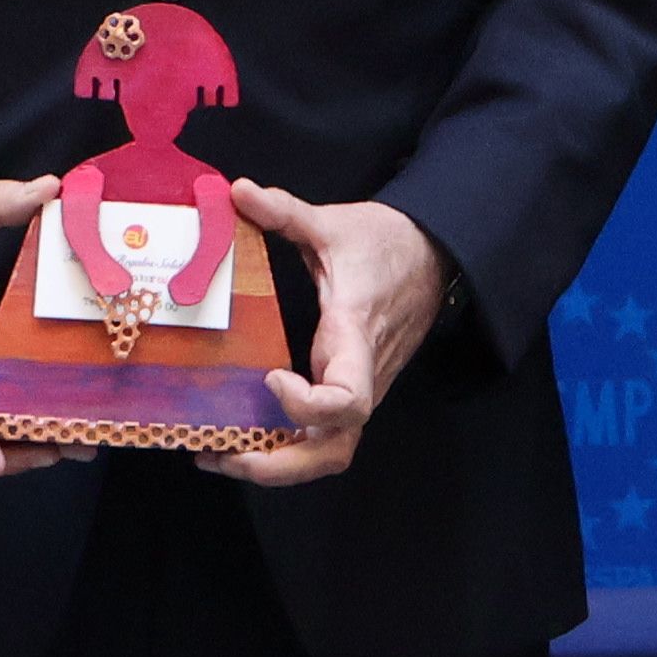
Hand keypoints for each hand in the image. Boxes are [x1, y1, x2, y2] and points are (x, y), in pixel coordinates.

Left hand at [224, 188, 451, 485]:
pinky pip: (327, 435)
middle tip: (220, 454)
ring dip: (278, 466)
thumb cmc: (387, 242)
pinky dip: (287, 448)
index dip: (306, 406)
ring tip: (222, 456)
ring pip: (331, 451)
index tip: (270, 378)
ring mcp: (360, 385)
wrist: (436, 253)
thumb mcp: (335, 223)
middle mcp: (361, 373)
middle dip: (277, 466)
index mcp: (356, 336)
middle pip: (334, 449)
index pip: (348, 400)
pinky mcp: (354, 386)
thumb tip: (238, 190)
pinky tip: (246, 437)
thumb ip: (285, 211)